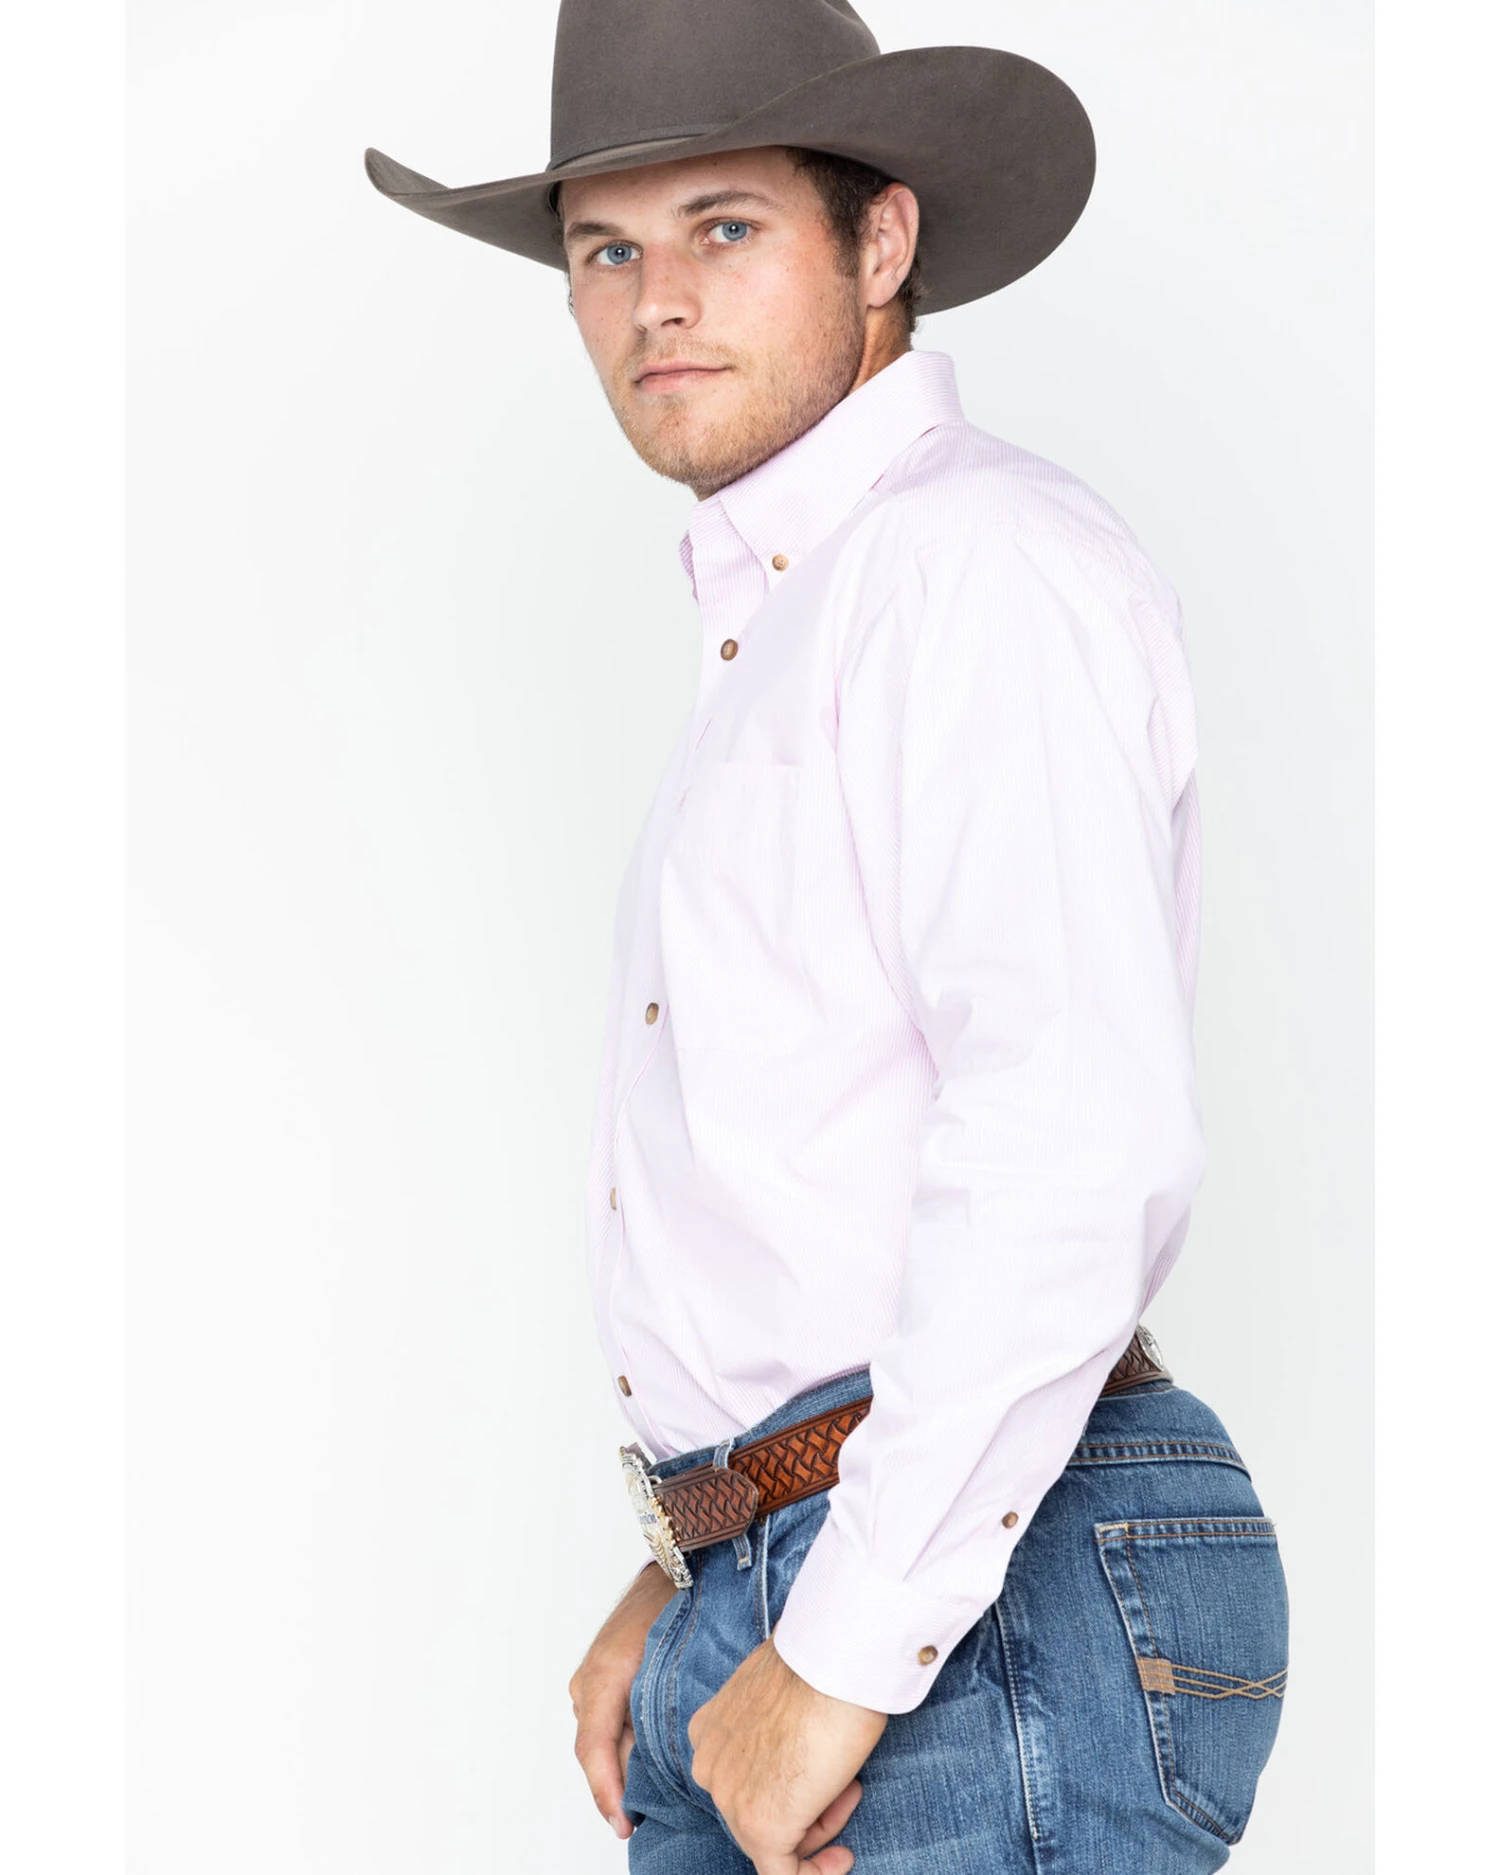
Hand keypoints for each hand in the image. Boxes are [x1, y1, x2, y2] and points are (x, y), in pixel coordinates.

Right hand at [569, 1562, 678, 1838]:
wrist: (680, 1565)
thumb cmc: (680, 1606)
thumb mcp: (673, 1663)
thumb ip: (661, 1713)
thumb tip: (667, 1763)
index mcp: (604, 1674)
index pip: (594, 1748)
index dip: (607, 1791)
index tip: (623, 1824)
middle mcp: (589, 1678)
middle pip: (598, 1749)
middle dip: (620, 1784)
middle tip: (646, 1816)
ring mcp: (592, 1675)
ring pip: (604, 1736)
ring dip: (626, 1762)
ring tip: (656, 1791)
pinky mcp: (602, 1674)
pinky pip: (609, 1719)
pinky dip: (627, 1740)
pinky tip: (653, 1755)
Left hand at [687, 1634, 887, 1873]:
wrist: (834, 1664)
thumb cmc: (820, 1667)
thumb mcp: (782, 1694)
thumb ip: (774, 1726)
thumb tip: (798, 1746)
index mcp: (710, 1730)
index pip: (747, 1777)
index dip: (791, 1781)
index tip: (823, 1775)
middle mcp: (709, 1766)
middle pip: (760, 1809)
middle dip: (808, 1804)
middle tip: (848, 1785)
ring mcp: (731, 1800)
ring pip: (775, 1840)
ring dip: (821, 1825)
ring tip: (852, 1790)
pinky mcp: (761, 1829)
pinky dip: (815, 1874)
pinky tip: (842, 1858)